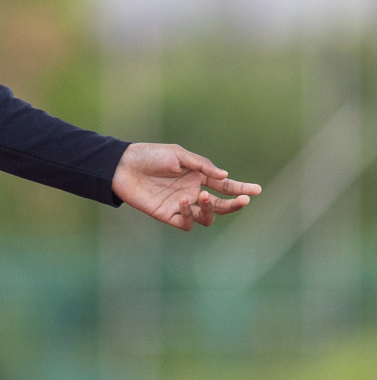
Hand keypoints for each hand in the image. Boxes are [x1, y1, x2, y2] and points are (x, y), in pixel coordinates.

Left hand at [111, 143, 261, 231]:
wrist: (122, 166)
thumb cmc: (150, 156)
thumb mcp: (178, 155)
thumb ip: (202, 166)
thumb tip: (225, 176)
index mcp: (198, 177)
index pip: (225, 186)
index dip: (241, 189)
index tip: (257, 190)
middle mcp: (192, 192)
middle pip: (220, 205)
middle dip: (234, 204)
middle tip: (243, 200)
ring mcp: (181, 205)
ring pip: (206, 218)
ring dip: (210, 210)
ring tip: (201, 196)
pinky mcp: (167, 215)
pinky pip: (185, 223)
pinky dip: (188, 215)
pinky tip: (181, 202)